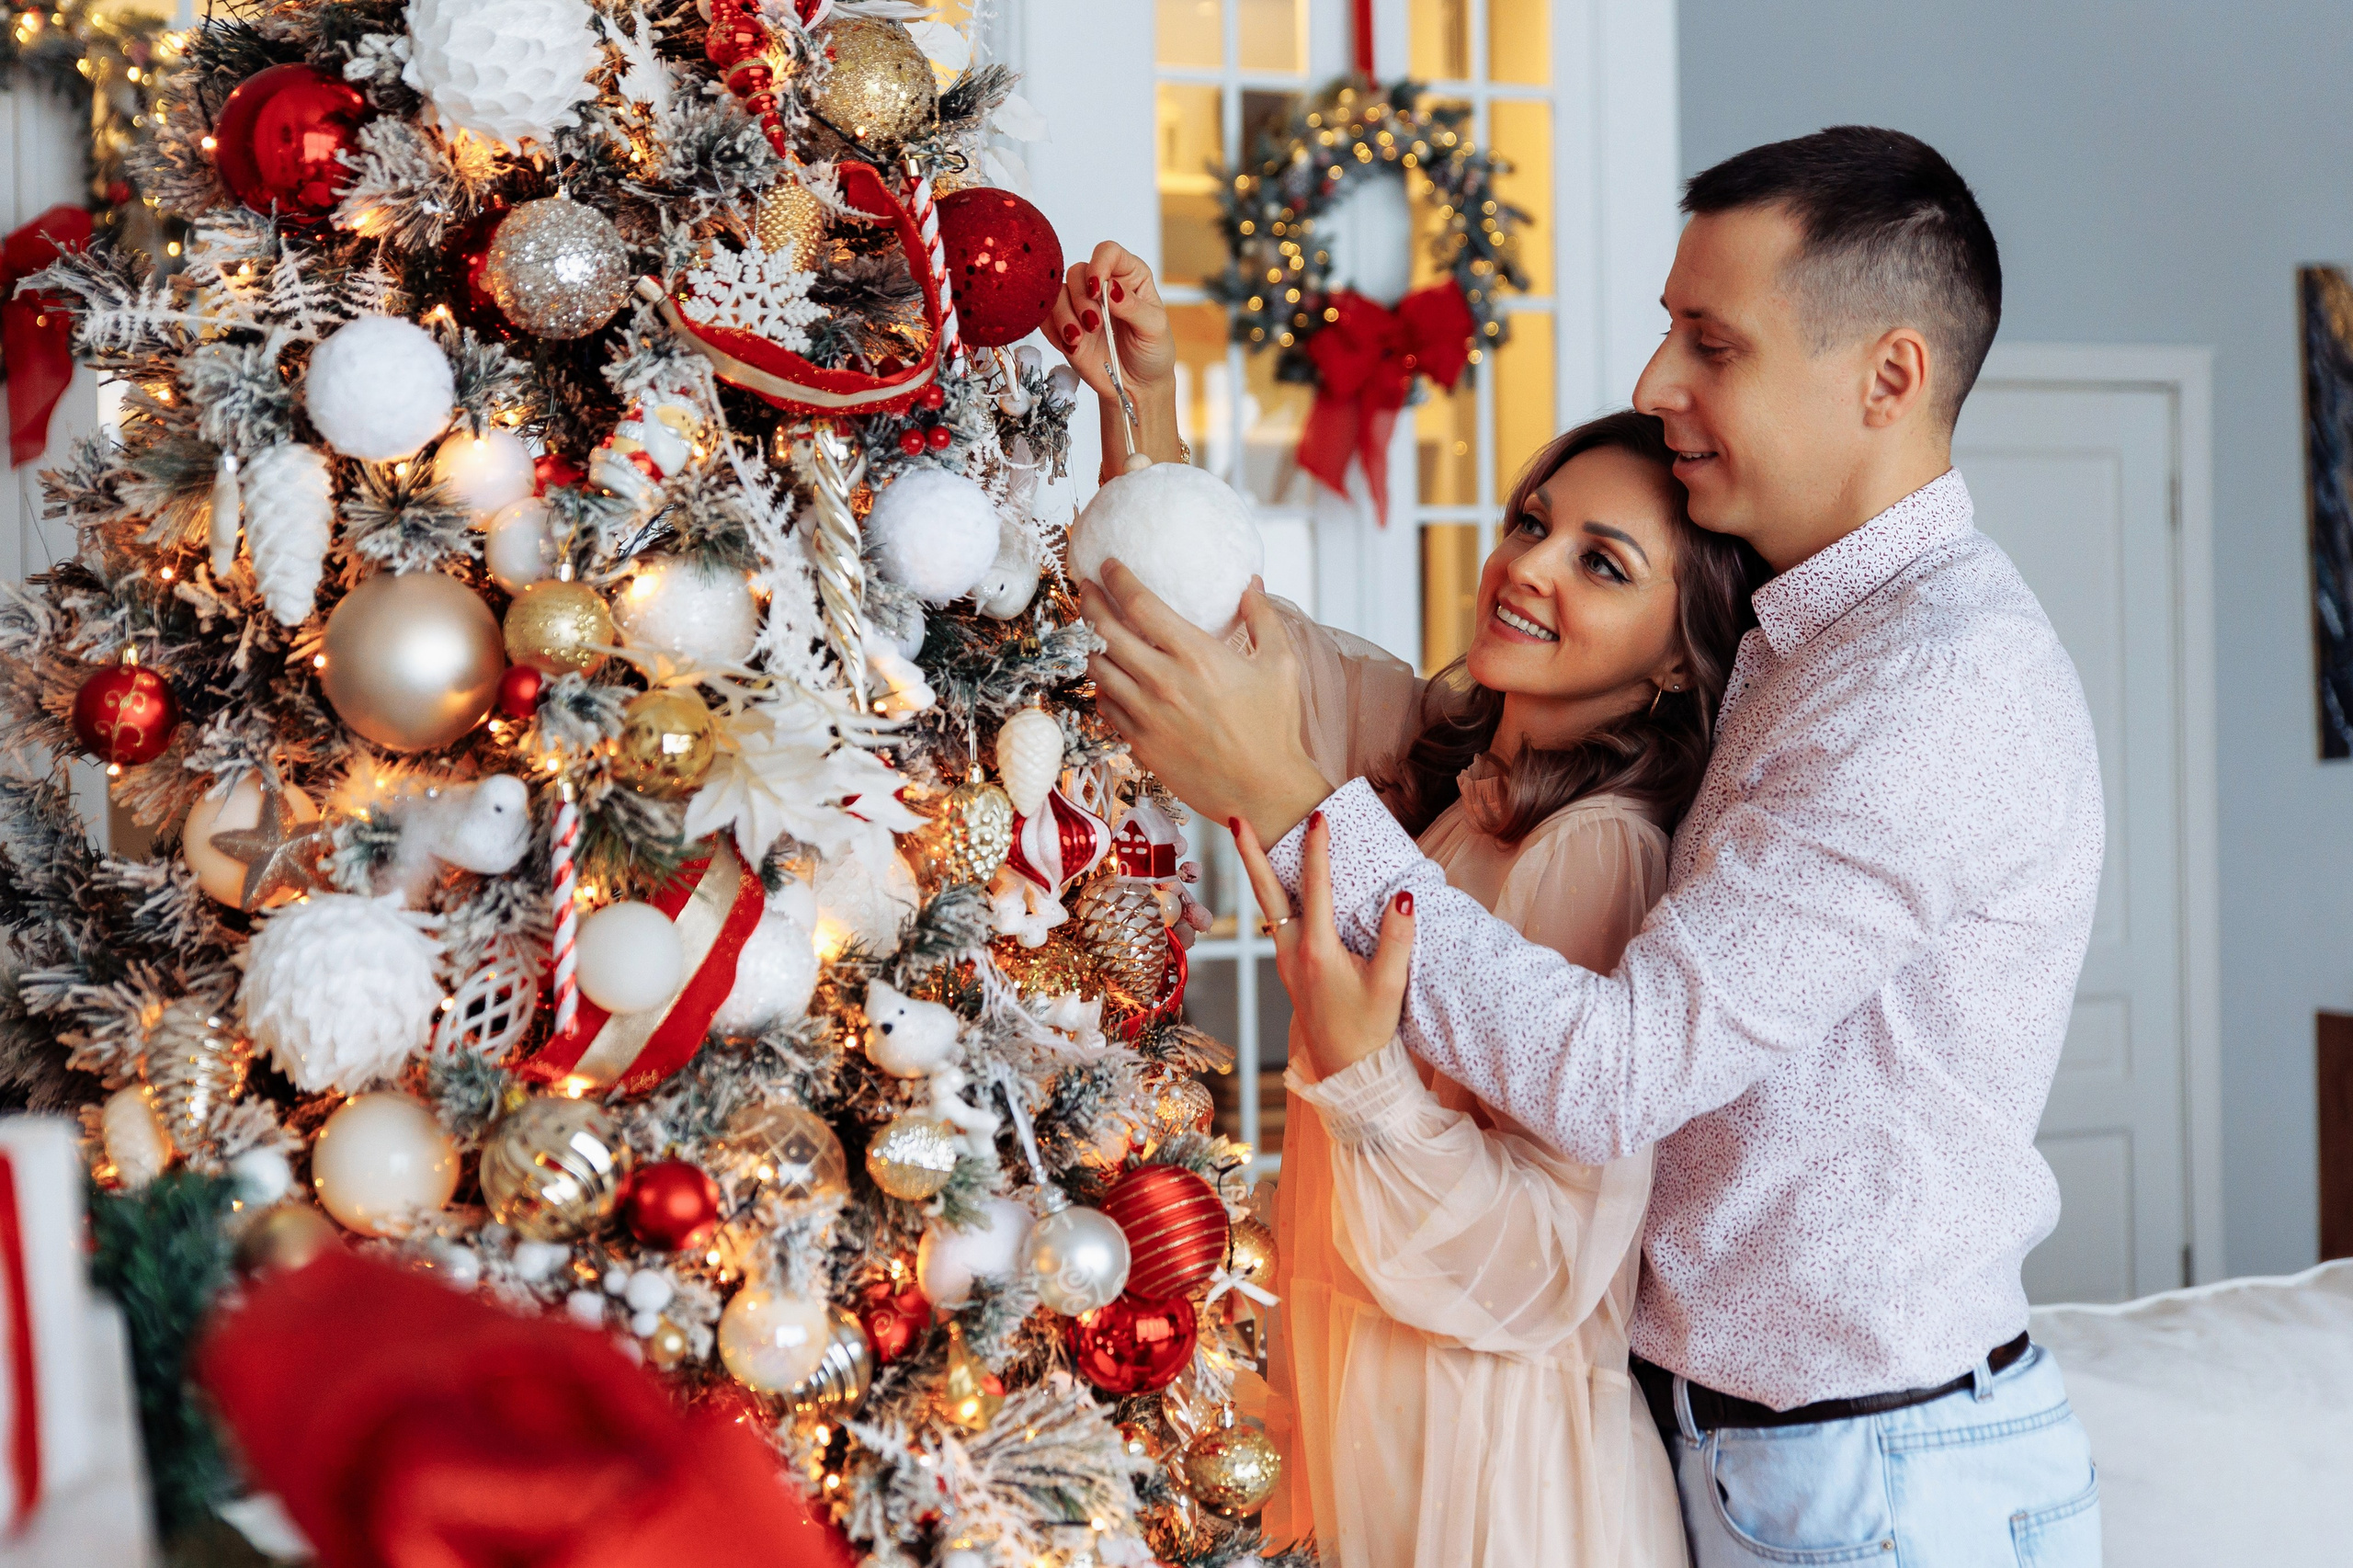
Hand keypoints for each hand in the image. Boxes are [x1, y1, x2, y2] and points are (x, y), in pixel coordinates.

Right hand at [1047, 241, 1173, 397]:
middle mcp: (1102, 285)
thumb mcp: (1154, 329)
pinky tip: (1071, 345)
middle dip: (1081, 299)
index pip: (1108, 252)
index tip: (1097, 290)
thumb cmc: (1152, 352)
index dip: (1099, 265)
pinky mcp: (1064, 325)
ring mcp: (1081, 305)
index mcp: (1129, 276)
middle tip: (1095, 325)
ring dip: (1065, 316)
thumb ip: (1133, 307)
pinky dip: (1053, 331)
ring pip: (1056, 294)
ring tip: (1079, 339)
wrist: (1137, 385)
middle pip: (1077, 271)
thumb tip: (1111, 289)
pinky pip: (1045, 317)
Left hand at [1082, 560, 1331, 844]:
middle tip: (1086, 588)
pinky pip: (1105, 706)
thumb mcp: (1281, 664)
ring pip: (1097, 668)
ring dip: (1088, 643)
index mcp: (1196, 655)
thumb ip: (1263, 618)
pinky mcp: (1139, 743)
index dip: (1117, 578)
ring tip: (1090, 629)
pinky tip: (1107, 676)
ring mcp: (1146, 714)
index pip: (1140, 604)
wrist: (1264, 790)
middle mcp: (1163, 681)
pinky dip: (1101, 685)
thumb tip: (1251, 584)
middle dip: (1089, 601)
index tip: (1108, 565)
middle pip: (1105, 630)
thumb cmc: (1275, 728)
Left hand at [1233, 811, 1415, 1082]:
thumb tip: (1404, 897)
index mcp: (1317, 950)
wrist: (1347, 1072)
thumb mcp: (1390, 985)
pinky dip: (1274, 895)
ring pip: (1268, 906)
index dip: (1316, 849)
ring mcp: (1286, 961)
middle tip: (1237, 818)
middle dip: (1251, 852)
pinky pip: (1277, 922)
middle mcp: (1293, 952)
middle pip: (1267, 892)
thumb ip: (1398, 939)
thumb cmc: (1370, 1030)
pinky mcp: (1289, 970)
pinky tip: (1279, 886)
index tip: (1317, 816)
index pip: (1315, 887)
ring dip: (1259, 872)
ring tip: (1251, 839)